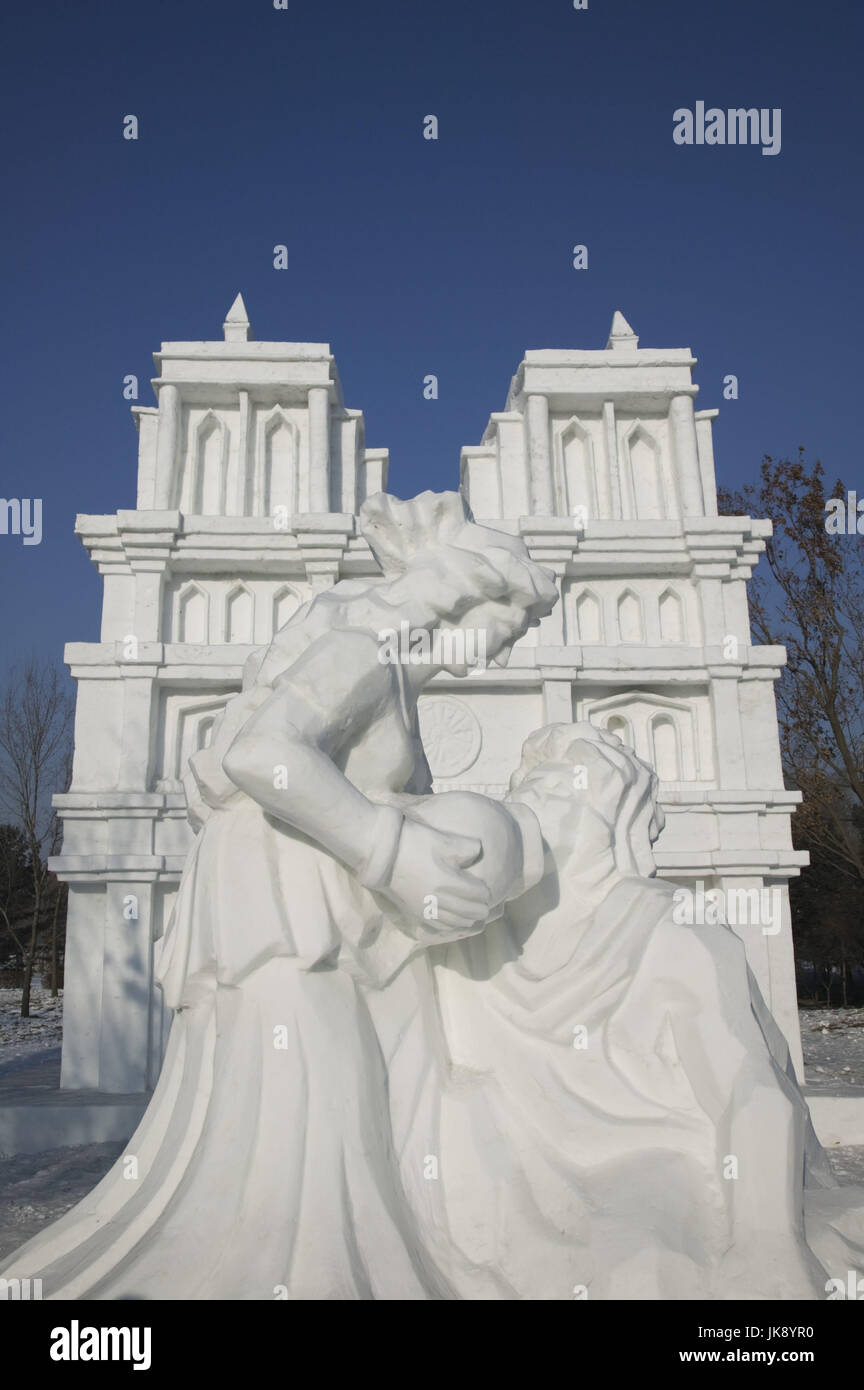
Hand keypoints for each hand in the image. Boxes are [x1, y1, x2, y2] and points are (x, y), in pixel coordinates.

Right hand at [380, 818, 489, 932]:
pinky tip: (454, 923)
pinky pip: (438, 925)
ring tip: (474, 916)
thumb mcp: (441, 839)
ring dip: (467, 920)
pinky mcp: (414, 910)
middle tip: (486, 905)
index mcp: (447, 881)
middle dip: (480, 909)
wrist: (381, 853)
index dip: (485, 892)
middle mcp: (438, 899)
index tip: (487, 889)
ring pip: (454, 922)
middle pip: (468, 912)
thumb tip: (479, 851)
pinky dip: (451, 926)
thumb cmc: (412, 842)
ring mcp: (425, 907)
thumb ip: (465, 847)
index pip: (476, 894)